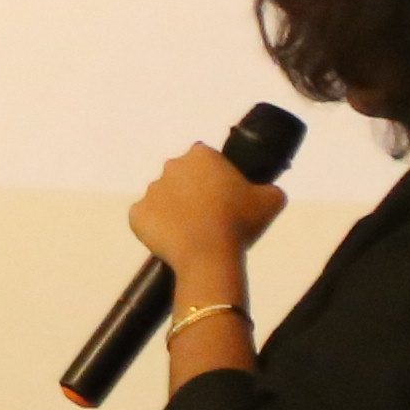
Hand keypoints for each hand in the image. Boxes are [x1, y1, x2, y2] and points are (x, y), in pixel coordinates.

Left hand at [127, 145, 286, 285]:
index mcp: (201, 155)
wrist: (208, 255)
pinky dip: (157, 227)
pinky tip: (174, 238)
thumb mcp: (272, 199)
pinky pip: (146, 218)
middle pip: (182, 176)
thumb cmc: (240, 223)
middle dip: (192, 190)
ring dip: (174, 208)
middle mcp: (171, 167)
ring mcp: (150, 190)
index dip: (215, 175)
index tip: (223, 193)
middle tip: (208, 213)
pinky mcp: (136, 213)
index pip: (205, 158)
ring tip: (192, 229)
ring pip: (163, 197)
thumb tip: (266, 190)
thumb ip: (268, 187)